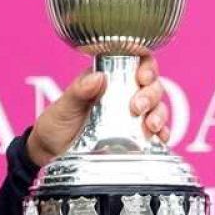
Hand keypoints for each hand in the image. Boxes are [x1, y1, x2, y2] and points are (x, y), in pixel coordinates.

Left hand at [27, 55, 168, 165]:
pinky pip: (156, 132)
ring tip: (150, 125)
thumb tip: (98, 77)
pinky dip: (163, 133)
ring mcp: (132, 116)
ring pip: (158, 107)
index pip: (138, 62)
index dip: (147, 66)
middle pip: (152, 85)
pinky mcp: (135, 137)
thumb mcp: (64, 106)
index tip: (142, 77)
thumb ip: (79, 91)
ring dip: (159, 114)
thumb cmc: (56, 122)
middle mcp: (125, 94)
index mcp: (109, 78)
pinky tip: (161, 137)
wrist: (51, 152)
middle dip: (151, 94)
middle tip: (137, 107)